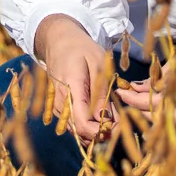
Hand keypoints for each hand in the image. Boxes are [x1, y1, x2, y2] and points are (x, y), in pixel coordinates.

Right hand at [34, 15, 113, 143]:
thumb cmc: (82, 50)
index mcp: (72, 87)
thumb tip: (107, 119)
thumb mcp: (99, 64)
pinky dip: (86, 126)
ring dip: (94, 131)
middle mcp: (61, 100)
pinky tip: (98, 116)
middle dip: (100, 133)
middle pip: (79, 131)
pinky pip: (72, 125)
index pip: (82, 122)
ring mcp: (57, 105)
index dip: (100, 131)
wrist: (59, 42)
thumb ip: (102, 92)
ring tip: (111, 118)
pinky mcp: (58, 108)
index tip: (116, 127)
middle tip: (118, 123)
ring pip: (75, 131)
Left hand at [115, 32, 175, 127]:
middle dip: (143, 113)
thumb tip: (138, 88)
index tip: (121, 93)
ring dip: (154, 117)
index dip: (138, 100)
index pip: (161, 101)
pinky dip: (167, 116)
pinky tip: (154, 107)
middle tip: (125, 103)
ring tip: (135, 104)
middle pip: (167, 119)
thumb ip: (162, 74)